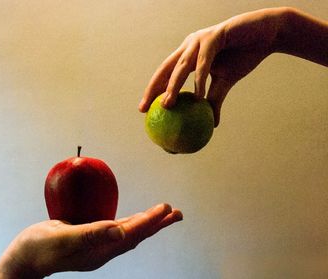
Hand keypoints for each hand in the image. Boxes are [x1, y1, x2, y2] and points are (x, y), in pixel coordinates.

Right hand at [0, 203, 182, 278]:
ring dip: (146, 223)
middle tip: (176, 213)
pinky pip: (115, 229)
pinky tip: (131, 218)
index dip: (150, 221)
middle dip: (157, 224)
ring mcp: (96, 246)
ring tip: (162, 214)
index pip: (131, 233)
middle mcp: (102, 250)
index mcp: (99, 250)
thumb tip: (119, 231)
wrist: (23, 260)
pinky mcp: (89, 240)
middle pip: (136, 235)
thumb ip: (91, 234)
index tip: (165, 208)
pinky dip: (128, 222)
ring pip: (128, 232)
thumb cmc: (38, 248)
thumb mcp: (63, 239)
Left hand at [139, 7, 327, 125]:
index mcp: (188, 56)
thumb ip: (214, 100)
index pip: (166, 75)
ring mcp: (199, 40)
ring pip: (181, 66)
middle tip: (144, 109)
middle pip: (164, 69)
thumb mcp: (225, 82)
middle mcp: (189, 46)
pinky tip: (198, 96)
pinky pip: (204, 62)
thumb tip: (212, 125)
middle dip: (153, 89)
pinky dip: (200, 79)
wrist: (266, 35)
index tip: (144, 111)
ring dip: (173, 86)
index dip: (154, 92)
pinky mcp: (214, 36)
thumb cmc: (243, 55)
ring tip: (167, 105)